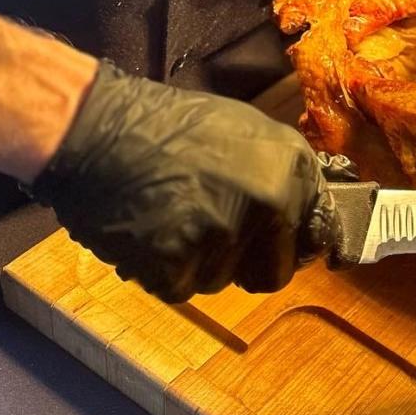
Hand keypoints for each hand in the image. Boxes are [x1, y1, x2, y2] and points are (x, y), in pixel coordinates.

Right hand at [33, 62, 326, 302]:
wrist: (100, 130)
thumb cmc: (170, 125)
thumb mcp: (246, 131)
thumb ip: (281, 175)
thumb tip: (303, 211)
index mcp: (292, 168)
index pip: (316, 233)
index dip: (289, 242)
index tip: (275, 243)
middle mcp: (269, 204)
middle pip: (272, 273)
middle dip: (245, 262)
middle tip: (210, 232)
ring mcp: (223, 237)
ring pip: (222, 280)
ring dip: (198, 262)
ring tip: (172, 216)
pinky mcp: (178, 266)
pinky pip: (181, 288)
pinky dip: (162, 271)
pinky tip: (150, 232)